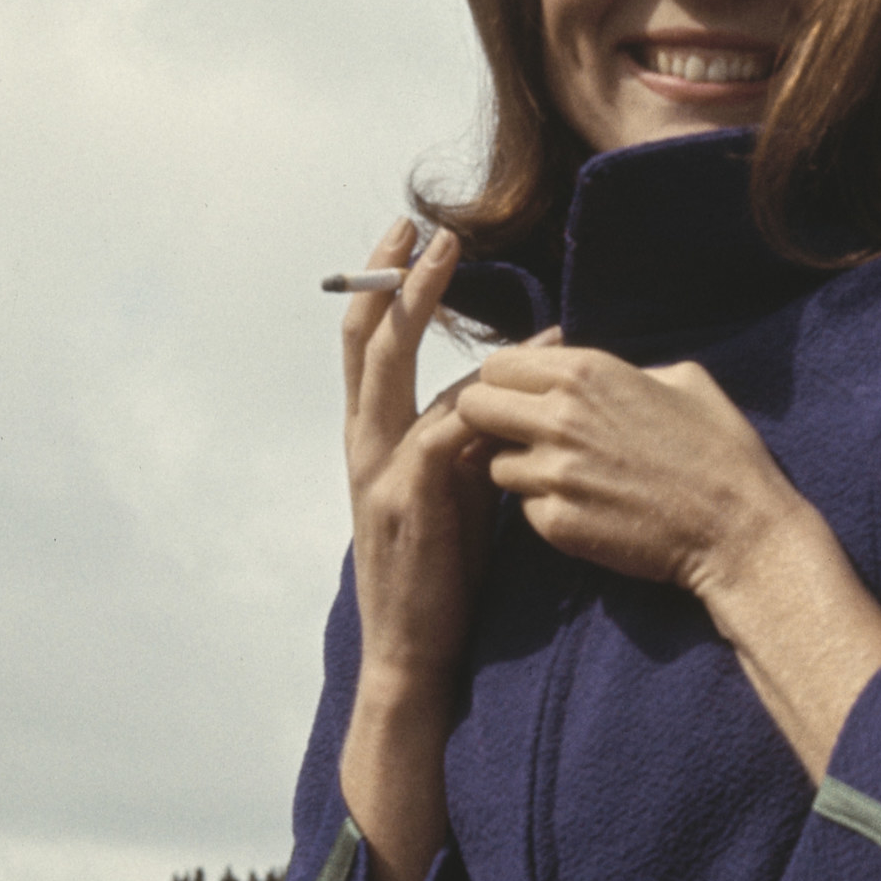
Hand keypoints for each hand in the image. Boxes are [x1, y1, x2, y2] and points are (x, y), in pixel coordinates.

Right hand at [341, 219, 493, 688]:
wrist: (415, 653)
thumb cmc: (444, 576)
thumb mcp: (457, 492)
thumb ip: (473, 439)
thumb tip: (516, 388)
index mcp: (374, 439)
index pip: (370, 347)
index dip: (389, 291)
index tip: (415, 242)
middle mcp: (365, 444)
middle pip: (364, 340)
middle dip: (389, 277)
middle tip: (418, 226)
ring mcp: (379, 469)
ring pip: (389, 368)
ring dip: (420, 307)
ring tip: (450, 260)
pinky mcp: (407, 499)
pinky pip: (442, 429)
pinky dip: (476, 396)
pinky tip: (514, 371)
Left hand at [455, 342, 880, 780]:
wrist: (739, 531)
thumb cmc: (722, 452)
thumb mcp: (685, 380)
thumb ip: (626, 368)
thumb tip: (595, 372)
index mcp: (587, 371)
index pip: (497, 364)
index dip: (505, 383)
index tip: (524, 400)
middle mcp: (560, 417)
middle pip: (473, 408)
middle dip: (489, 422)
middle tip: (520, 438)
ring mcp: (553, 473)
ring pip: (493, 464)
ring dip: (518, 470)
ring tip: (563, 478)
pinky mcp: (556, 523)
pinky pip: (523, 510)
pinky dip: (545, 509)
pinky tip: (585, 510)